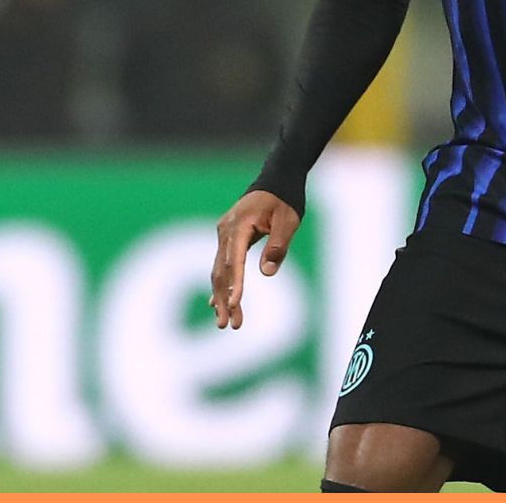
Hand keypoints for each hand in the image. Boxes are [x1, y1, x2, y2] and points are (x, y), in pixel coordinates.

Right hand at [209, 190, 300, 329]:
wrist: (276, 180)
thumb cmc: (285, 200)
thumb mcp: (289, 221)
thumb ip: (278, 245)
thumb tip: (266, 273)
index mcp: (240, 225)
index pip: (235, 260)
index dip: (235, 284)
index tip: (234, 304)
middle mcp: (225, 231)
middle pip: (221, 270)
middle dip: (224, 299)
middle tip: (227, 325)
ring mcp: (223, 234)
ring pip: (218, 270)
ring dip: (221, 296)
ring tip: (226, 322)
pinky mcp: (226, 238)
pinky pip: (221, 264)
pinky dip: (220, 284)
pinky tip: (217, 303)